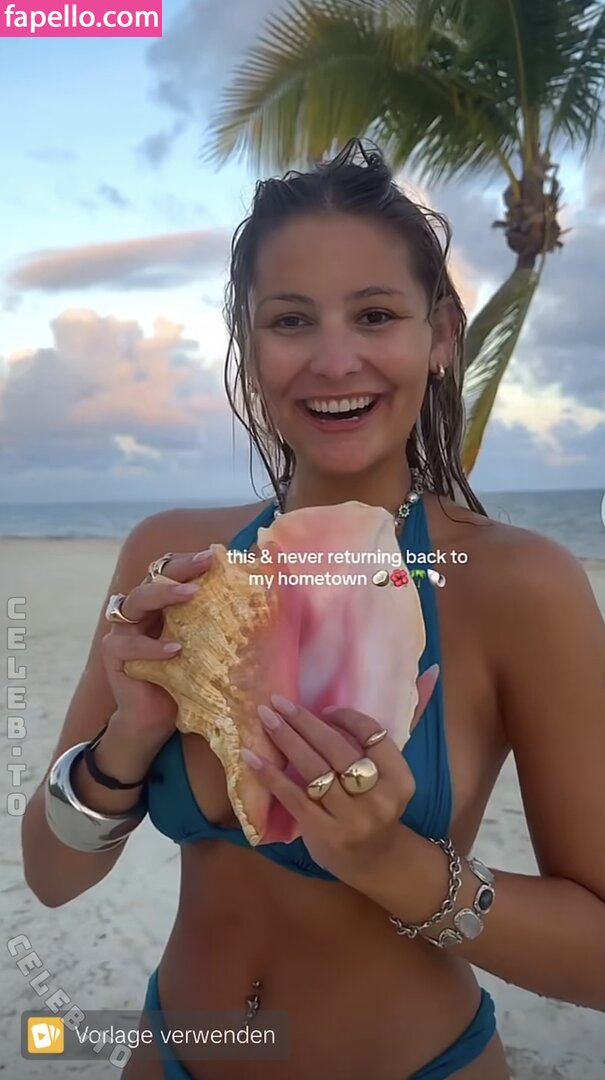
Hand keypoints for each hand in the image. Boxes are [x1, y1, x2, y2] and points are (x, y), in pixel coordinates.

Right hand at [101, 550, 213, 751]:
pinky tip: (174, 650)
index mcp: (160, 604)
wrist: (155, 719)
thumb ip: (216, 622)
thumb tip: (258, 597)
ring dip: (164, 594)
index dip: (190, 561)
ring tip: (191, 594)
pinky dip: (151, 646)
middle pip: (154, 577)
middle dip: (181, 567)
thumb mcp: (204, 647)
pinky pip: (127, 645)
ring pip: (136, 601)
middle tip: (207, 561)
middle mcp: (139, 611)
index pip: (170, 571)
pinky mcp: (114, 655)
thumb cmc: (184, 679)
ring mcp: (123, 631)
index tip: (217, 555)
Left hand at [242, 665, 438, 885]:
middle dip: (305, 722)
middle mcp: (379, 799)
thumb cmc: (380, 806)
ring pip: (315, 770)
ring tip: (265, 718)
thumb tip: (430, 672)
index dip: (348, 717)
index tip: (324, 709)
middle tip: (278, 702)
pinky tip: (251, 757)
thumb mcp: (394, 774)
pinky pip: (294, 797)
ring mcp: (351, 819)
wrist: (376, 862)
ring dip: (286, 740)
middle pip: (338, 750)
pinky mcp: (324, 833)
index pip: (374, 735)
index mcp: (401, 779)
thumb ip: (400, 728)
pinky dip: (271, 775)